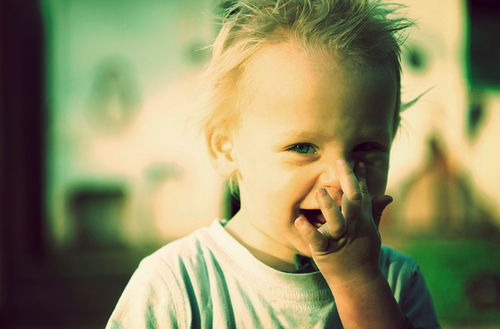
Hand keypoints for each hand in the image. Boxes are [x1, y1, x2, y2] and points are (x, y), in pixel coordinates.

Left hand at [295, 160, 392, 287]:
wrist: (358, 281)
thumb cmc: (363, 252)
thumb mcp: (372, 231)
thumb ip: (375, 211)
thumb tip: (388, 196)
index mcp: (362, 220)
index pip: (362, 194)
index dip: (359, 177)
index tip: (356, 161)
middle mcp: (353, 226)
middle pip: (353, 201)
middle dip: (348, 180)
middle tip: (340, 161)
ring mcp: (339, 239)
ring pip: (336, 221)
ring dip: (329, 206)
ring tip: (320, 191)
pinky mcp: (325, 251)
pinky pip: (316, 240)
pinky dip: (308, 230)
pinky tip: (298, 220)